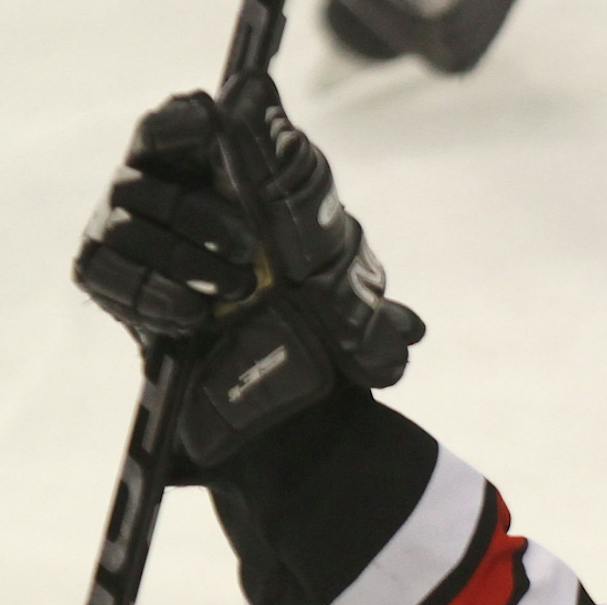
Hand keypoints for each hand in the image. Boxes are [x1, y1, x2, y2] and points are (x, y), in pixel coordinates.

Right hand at [73, 74, 423, 468]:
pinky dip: (151, 294)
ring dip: (182, 257)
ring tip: (233, 290)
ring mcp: (122, 234)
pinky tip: (195, 318)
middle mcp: (155, 195)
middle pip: (148, 175)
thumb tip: (411, 328)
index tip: (209, 118)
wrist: (273, 390)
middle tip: (248, 250)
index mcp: (207, 175)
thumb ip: (373, 308)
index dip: (185, 119)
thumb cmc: (310, 320)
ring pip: (128, 224)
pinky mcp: (103, 278)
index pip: (176, 126)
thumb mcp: (349, 305)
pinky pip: (110, 274)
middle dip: (200, 212)